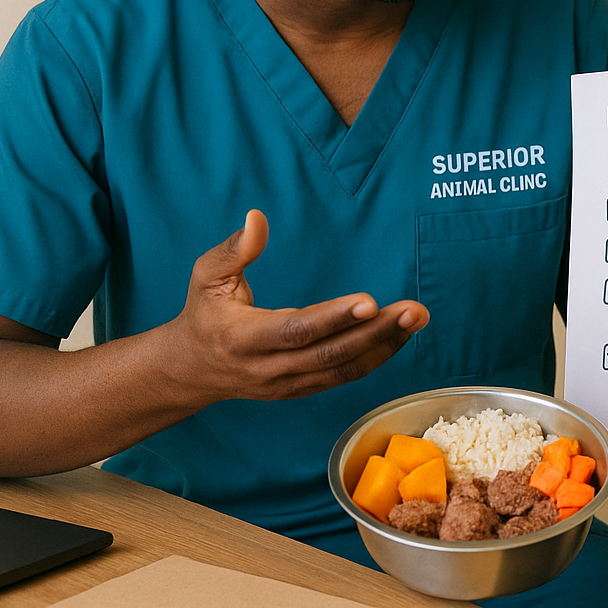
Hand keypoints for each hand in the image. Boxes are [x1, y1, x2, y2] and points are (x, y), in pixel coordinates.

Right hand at [166, 210, 427, 403]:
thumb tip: (257, 217)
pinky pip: (343, 376)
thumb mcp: (206, 277)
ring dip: (384, 345)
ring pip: (342, 369)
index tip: (368, 300)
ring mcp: (287, 384)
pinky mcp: (301, 389)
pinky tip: (399, 335)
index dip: (332, 318)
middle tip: (413, 310)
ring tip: (416, 319)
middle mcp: (268, 368)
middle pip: (329, 354)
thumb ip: (234, 250)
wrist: (191, 369)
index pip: (295, 330)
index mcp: (243, 338)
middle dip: (375, 332)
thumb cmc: (204, 314)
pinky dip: (375, 358)